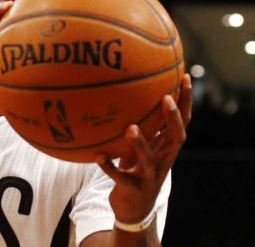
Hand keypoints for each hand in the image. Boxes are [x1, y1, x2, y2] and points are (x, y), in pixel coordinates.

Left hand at [97, 73, 192, 223]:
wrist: (134, 207)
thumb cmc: (137, 168)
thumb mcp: (143, 145)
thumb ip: (143, 125)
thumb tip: (130, 92)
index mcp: (167, 147)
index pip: (183, 121)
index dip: (186, 101)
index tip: (183, 77)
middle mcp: (164, 160)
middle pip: (176, 138)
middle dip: (173, 119)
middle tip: (166, 99)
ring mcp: (150, 175)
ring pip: (150, 159)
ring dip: (140, 144)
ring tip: (130, 128)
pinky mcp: (133, 188)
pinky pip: (120, 177)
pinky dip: (109, 167)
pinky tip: (97, 156)